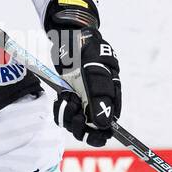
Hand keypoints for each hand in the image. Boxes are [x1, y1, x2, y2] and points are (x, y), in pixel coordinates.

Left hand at [51, 25, 121, 146]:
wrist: (70, 38)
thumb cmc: (87, 50)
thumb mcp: (94, 71)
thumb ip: (100, 97)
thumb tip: (104, 124)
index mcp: (111, 97)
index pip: (110, 126)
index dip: (99, 133)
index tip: (89, 128)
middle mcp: (98, 103)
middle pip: (92, 131)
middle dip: (81, 126)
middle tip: (74, 110)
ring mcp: (83, 102)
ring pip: (76, 125)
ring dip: (68, 116)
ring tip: (67, 98)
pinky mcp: (70, 100)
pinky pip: (64, 116)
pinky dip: (60, 110)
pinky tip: (61, 98)